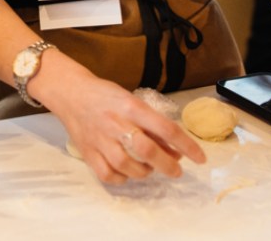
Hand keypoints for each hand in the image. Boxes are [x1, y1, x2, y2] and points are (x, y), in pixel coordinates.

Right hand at [38, 55, 205, 184]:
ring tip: (150, 169)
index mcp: (131, 106)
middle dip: (168, 165)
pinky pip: (107, 174)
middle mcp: (116, 123)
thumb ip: (150, 123)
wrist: (70, 91)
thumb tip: (174, 148)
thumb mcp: (131, 100)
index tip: (200, 158)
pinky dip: (121, 178)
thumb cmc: (104, 94)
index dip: (186, 145)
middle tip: (176, 171)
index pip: (165, 128)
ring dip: (145, 172)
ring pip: (128, 166)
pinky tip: (127, 173)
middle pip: (147, 150)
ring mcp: (100, 139)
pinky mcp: (87, 151)